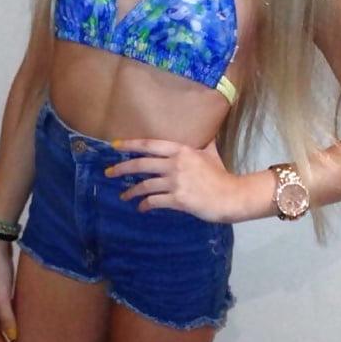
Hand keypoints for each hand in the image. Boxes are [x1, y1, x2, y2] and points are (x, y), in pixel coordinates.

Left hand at [105, 135, 243, 222]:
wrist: (231, 196)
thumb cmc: (221, 174)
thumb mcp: (211, 153)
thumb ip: (203, 144)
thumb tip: (205, 133)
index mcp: (181, 150)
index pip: (150, 145)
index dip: (130, 145)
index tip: (114, 146)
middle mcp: (175, 164)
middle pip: (141, 164)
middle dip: (121, 168)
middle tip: (108, 173)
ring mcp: (175, 182)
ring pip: (145, 185)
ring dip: (131, 191)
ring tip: (124, 196)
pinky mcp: (177, 199)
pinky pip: (154, 201)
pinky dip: (145, 205)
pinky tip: (141, 208)